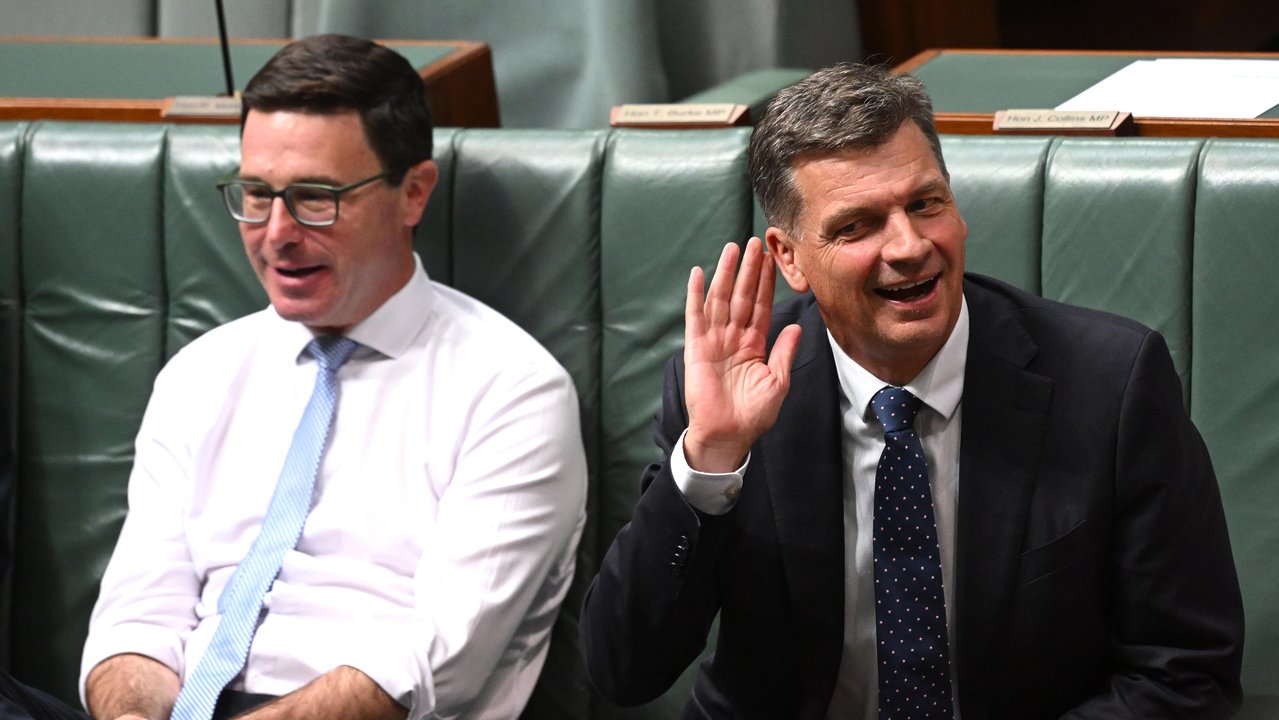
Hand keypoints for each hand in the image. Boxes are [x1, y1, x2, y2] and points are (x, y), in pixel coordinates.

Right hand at [683, 237, 800, 471]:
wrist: (728, 435)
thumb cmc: (753, 414)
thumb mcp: (777, 382)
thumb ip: (784, 352)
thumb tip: (796, 326)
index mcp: (755, 344)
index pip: (761, 305)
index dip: (766, 282)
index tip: (772, 259)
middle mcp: (734, 337)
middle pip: (741, 295)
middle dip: (748, 269)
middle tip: (754, 242)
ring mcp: (715, 340)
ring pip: (721, 299)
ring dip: (725, 273)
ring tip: (732, 248)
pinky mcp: (697, 348)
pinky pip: (696, 317)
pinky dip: (696, 295)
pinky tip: (699, 274)